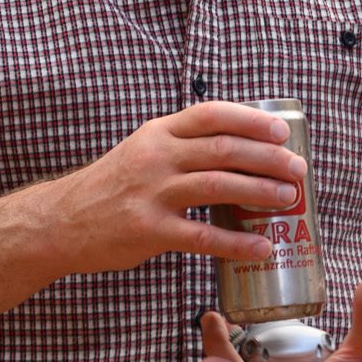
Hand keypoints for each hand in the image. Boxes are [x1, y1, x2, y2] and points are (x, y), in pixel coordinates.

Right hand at [40, 101, 307, 274]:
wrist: (62, 221)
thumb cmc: (113, 186)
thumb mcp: (143, 150)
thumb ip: (183, 146)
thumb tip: (242, 148)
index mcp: (158, 132)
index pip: (210, 114)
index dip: (250, 119)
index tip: (282, 129)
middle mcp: (156, 157)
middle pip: (222, 149)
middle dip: (267, 157)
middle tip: (298, 169)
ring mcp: (151, 194)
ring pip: (217, 186)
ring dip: (260, 192)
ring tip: (290, 200)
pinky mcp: (148, 231)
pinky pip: (201, 237)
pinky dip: (236, 243)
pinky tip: (260, 247)